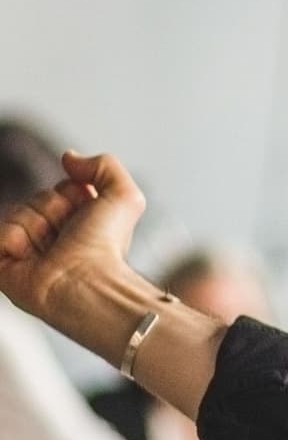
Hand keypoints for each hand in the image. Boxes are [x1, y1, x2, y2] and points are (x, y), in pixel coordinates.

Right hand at [0, 151, 145, 327]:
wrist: (86, 282)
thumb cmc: (106, 247)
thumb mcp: (124, 196)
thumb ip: (104, 166)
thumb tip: (69, 157)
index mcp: (78, 222)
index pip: (59, 189)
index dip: (71, 196)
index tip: (85, 214)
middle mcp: (53, 236)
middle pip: (35, 198)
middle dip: (51, 210)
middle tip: (67, 235)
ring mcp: (26, 251)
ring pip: (14, 213)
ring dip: (34, 226)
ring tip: (51, 250)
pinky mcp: (3, 264)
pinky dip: (12, 241)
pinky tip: (31, 258)